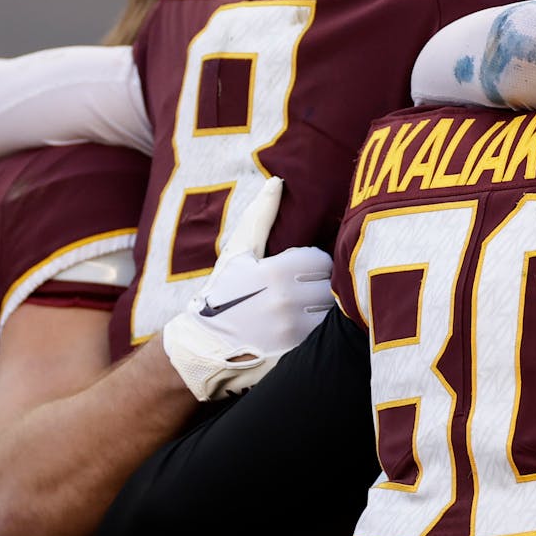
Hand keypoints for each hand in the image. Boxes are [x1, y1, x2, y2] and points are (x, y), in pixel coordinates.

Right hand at [162, 177, 333, 400]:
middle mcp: (288, 301)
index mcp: (276, 272)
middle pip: (331, 286)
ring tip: (305, 309)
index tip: (303, 270)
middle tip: (306, 290)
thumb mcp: (237, 253)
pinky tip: (303, 329)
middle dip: (322, 286)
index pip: (323, 261)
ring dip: (324, 309)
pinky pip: (324, 336)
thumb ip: (260, 216)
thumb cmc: (221, 293)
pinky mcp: (297, 353)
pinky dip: (321, 332)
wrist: (203, 347)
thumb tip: (277, 182)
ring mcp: (294, 331)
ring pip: (331, 312)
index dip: (315, 264)